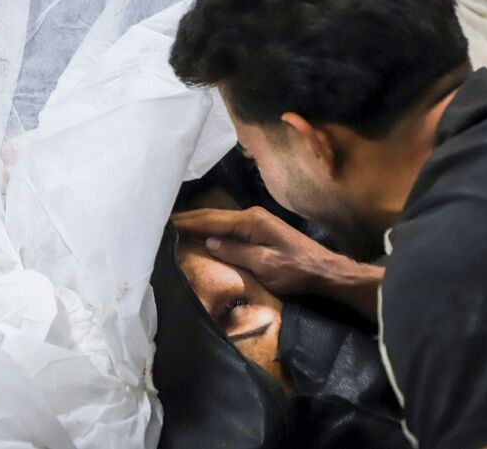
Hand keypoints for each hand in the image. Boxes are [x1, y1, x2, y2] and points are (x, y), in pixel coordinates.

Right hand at [172, 207, 382, 319]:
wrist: (325, 271)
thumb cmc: (297, 270)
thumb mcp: (265, 265)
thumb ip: (236, 252)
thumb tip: (208, 242)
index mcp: (250, 221)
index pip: (210, 220)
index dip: (186, 222)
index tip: (163, 222)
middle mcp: (251, 215)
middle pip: (212, 216)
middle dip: (187, 219)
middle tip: (161, 223)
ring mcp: (256, 221)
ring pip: (219, 220)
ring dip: (197, 223)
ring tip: (174, 227)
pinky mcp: (259, 230)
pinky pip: (227, 227)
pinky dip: (210, 228)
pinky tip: (201, 233)